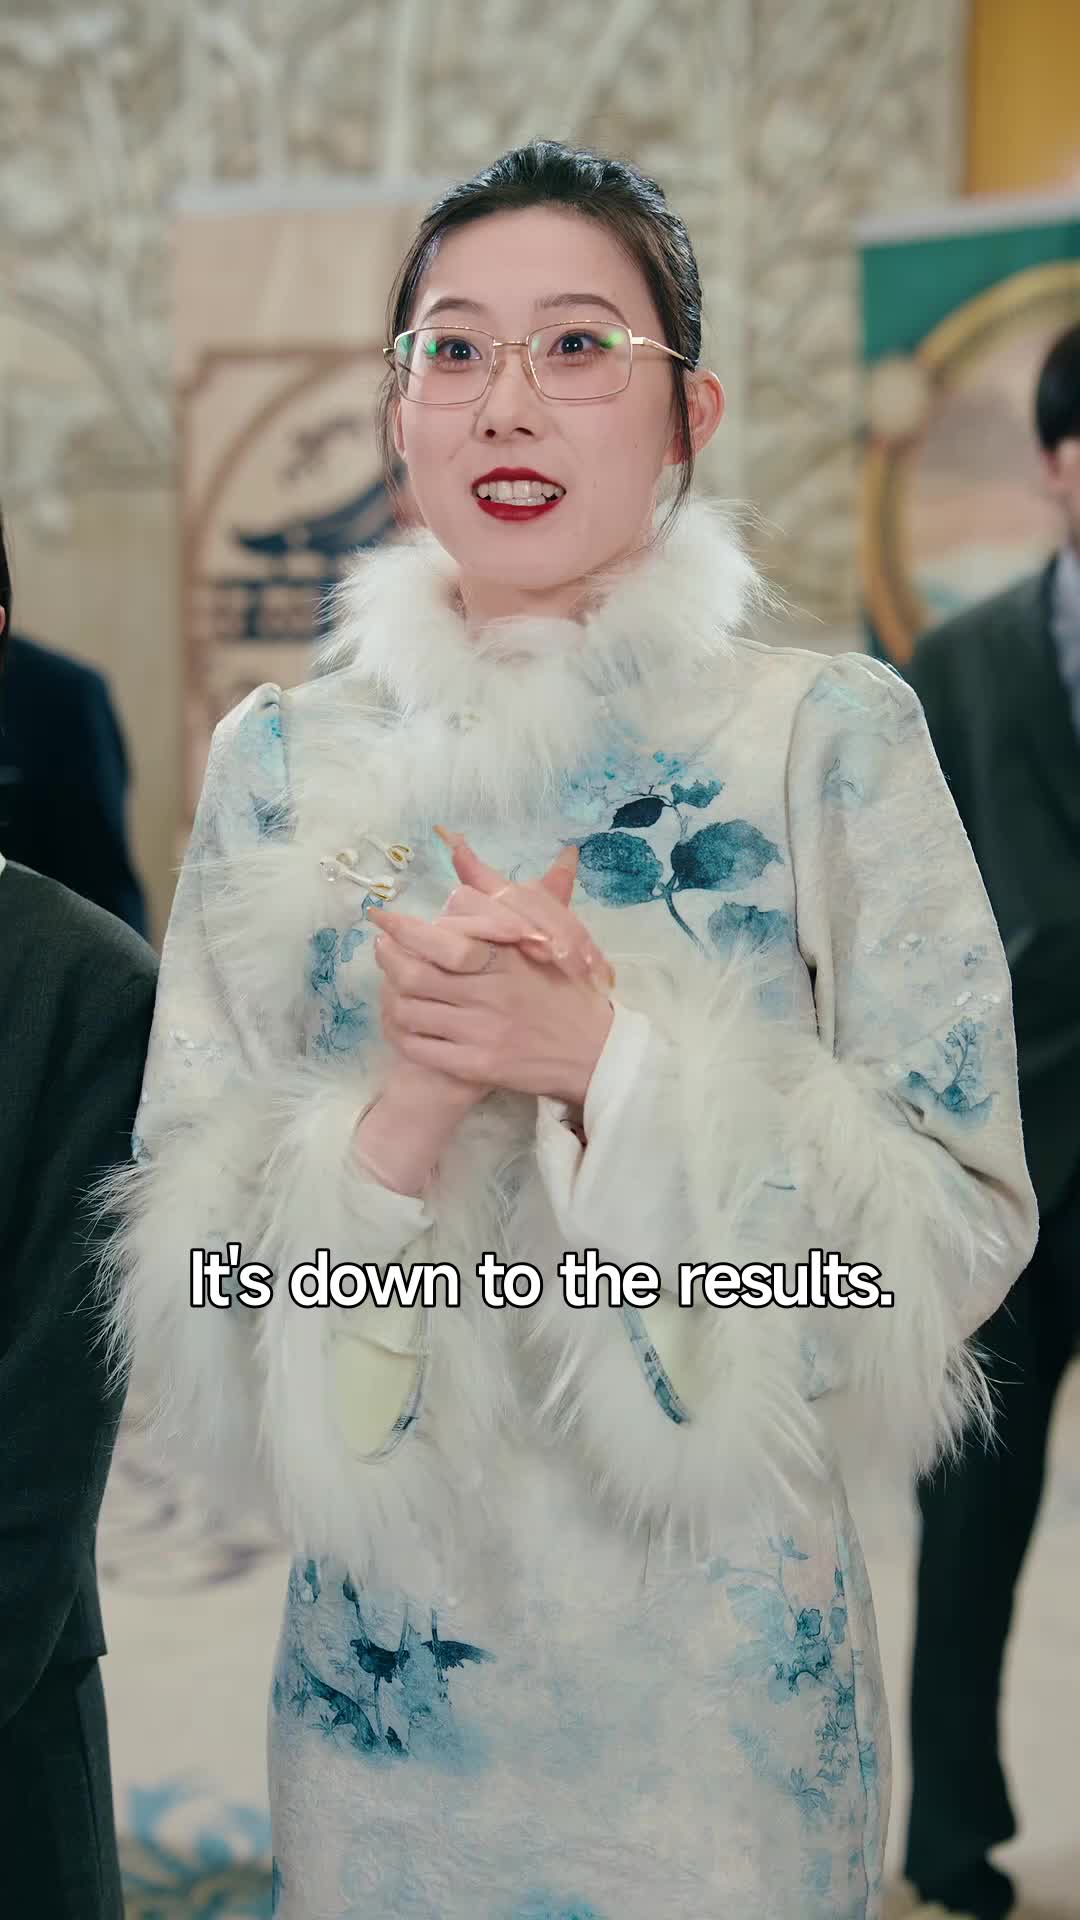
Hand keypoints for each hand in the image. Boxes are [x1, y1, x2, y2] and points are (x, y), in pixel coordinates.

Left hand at [356, 845, 603, 1190]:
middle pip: (415, 977)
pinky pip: (420, 1049)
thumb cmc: (567, 988)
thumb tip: (459, 846)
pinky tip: (402, 1024)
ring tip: (390, 986)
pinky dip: (400, 1034)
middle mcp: (492, 995)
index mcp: (508, 958)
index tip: (380, 918)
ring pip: (411, 1013)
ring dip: (389, 998)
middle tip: (381, 949)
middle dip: (387, 960)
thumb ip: (497, 894)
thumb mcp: (545, 933)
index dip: (402, 929)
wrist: (596, 1053)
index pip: (442, 941)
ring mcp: (483, 1033)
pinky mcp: (477, 1066)